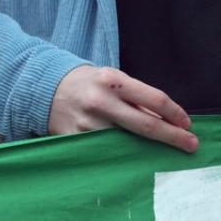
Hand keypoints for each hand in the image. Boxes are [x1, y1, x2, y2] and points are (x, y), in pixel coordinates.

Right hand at [48, 65, 197, 152]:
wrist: (43, 87)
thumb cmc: (85, 83)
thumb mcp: (111, 79)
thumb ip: (135, 97)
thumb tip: (164, 121)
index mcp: (112, 80)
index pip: (155, 99)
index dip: (176, 114)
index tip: (186, 124)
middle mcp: (101, 100)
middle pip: (147, 124)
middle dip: (174, 137)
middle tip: (189, 144)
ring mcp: (88, 122)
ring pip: (129, 142)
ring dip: (146, 148)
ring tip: (153, 149)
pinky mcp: (77, 138)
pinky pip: (107, 151)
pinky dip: (121, 153)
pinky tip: (126, 152)